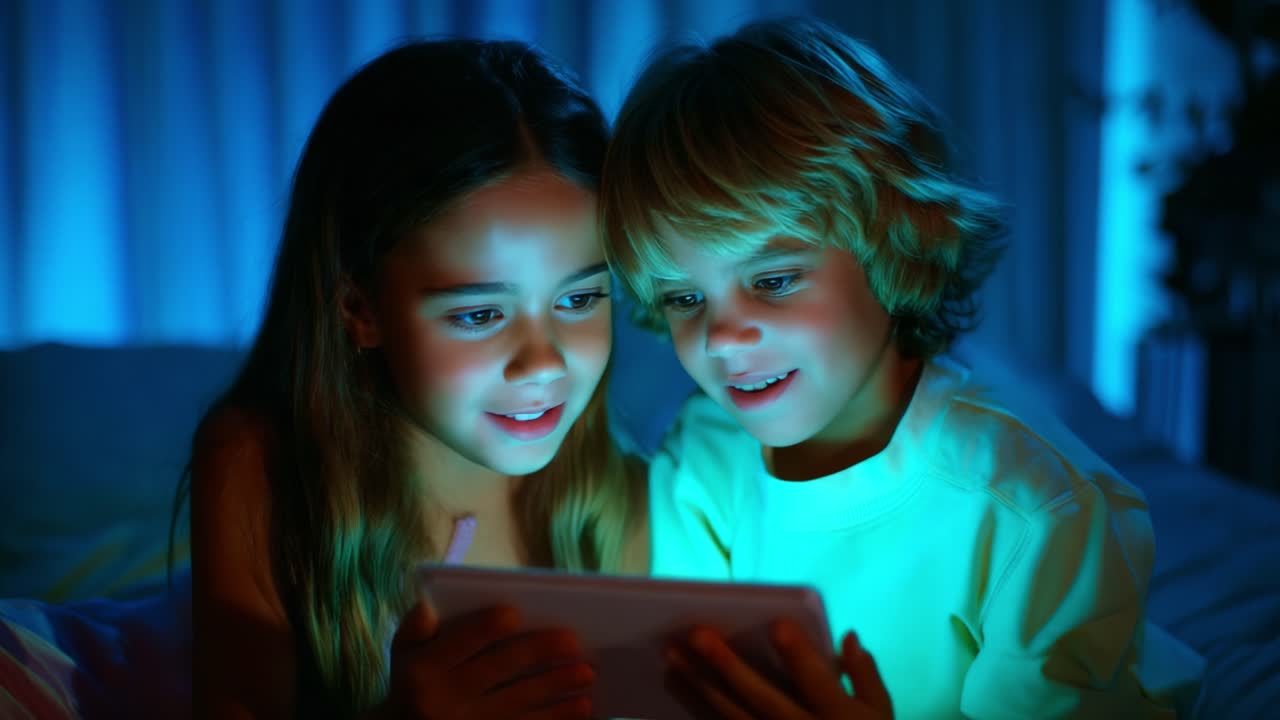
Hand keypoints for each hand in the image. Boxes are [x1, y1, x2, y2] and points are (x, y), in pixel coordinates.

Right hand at [381, 601, 595, 718]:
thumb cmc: (411, 686)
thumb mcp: (401, 656)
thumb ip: (414, 629)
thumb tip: (428, 607)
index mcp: (423, 670)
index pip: (459, 643)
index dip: (485, 628)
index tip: (514, 613)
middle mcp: (442, 701)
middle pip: (498, 671)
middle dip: (538, 653)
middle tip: (572, 641)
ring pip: (520, 704)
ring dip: (557, 688)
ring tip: (587, 673)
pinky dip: (556, 719)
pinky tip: (580, 708)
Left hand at [664, 621, 892, 719]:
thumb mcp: (880, 714)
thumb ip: (866, 675)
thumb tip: (849, 636)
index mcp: (840, 718)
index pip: (819, 684)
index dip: (799, 656)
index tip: (776, 625)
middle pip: (762, 700)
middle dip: (728, 667)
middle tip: (697, 634)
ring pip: (731, 719)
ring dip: (698, 686)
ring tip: (672, 655)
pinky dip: (696, 709)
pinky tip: (676, 682)